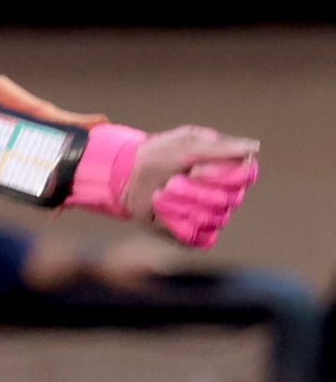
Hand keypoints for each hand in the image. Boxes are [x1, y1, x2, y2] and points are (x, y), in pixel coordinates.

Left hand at [124, 127, 258, 249]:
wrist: (126, 177)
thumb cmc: (158, 155)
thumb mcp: (186, 143)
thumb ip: (220, 147)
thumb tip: (254, 148)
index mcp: (228, 168)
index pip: (246, 176)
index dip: (223, 175)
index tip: (196, 169)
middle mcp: (225, 194)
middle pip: (230, 199)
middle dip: (195, 191)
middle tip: (171, 181)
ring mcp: (211, 215)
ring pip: (214, 218)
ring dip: (181, 205)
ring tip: (160, 193)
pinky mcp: (195, 234)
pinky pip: (200, 237)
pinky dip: (177, 224)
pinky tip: (162, 213)